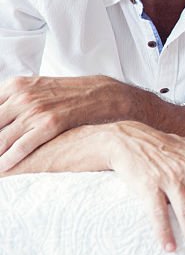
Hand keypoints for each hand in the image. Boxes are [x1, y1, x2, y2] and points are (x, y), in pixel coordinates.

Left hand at [0, 75, 124, 170]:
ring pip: (0, 138)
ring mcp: (35, 110)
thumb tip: (2, 117)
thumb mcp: (38, 89)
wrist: (104, 96)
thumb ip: (15, 100)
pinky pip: (21, 146)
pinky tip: (2, 168)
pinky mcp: (50, 124)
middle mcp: (22, 96)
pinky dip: (8, 159)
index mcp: (15, 86)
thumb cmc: (70, 96)